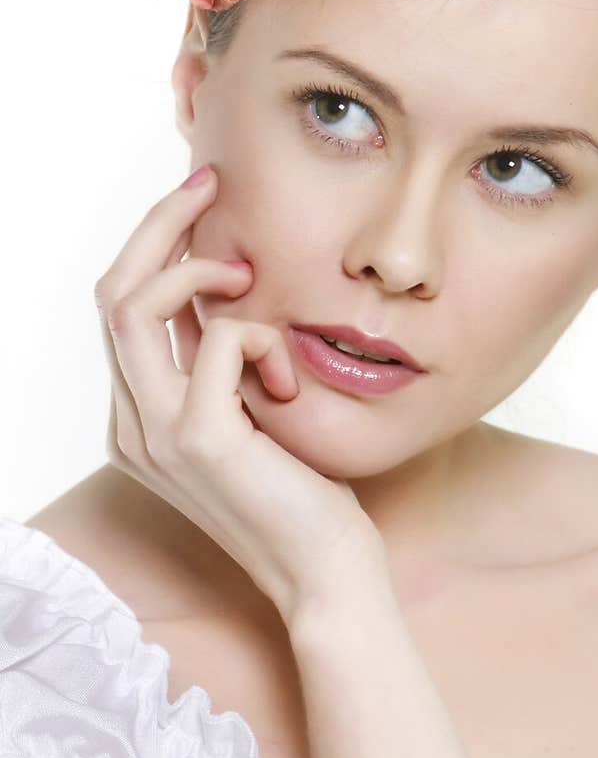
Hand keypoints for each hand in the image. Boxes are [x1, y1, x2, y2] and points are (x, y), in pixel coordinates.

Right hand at [93, 163, 388, 627]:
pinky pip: (223, 339)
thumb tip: (226, 280)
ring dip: (199, 269)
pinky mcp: (197, 440)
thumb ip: (223, 358)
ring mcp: (155, 435)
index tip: (200, 201)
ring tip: (251, 280)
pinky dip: (264, 340)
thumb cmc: (303, 491)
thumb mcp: (252, 409)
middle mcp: (132, 426)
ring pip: (135, 304)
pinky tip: (289, 385)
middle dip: (158, 226)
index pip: (119, 309)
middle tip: (208, 184)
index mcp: (140, 419)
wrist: (325, 573)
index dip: (153, 246)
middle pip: (112, 293)